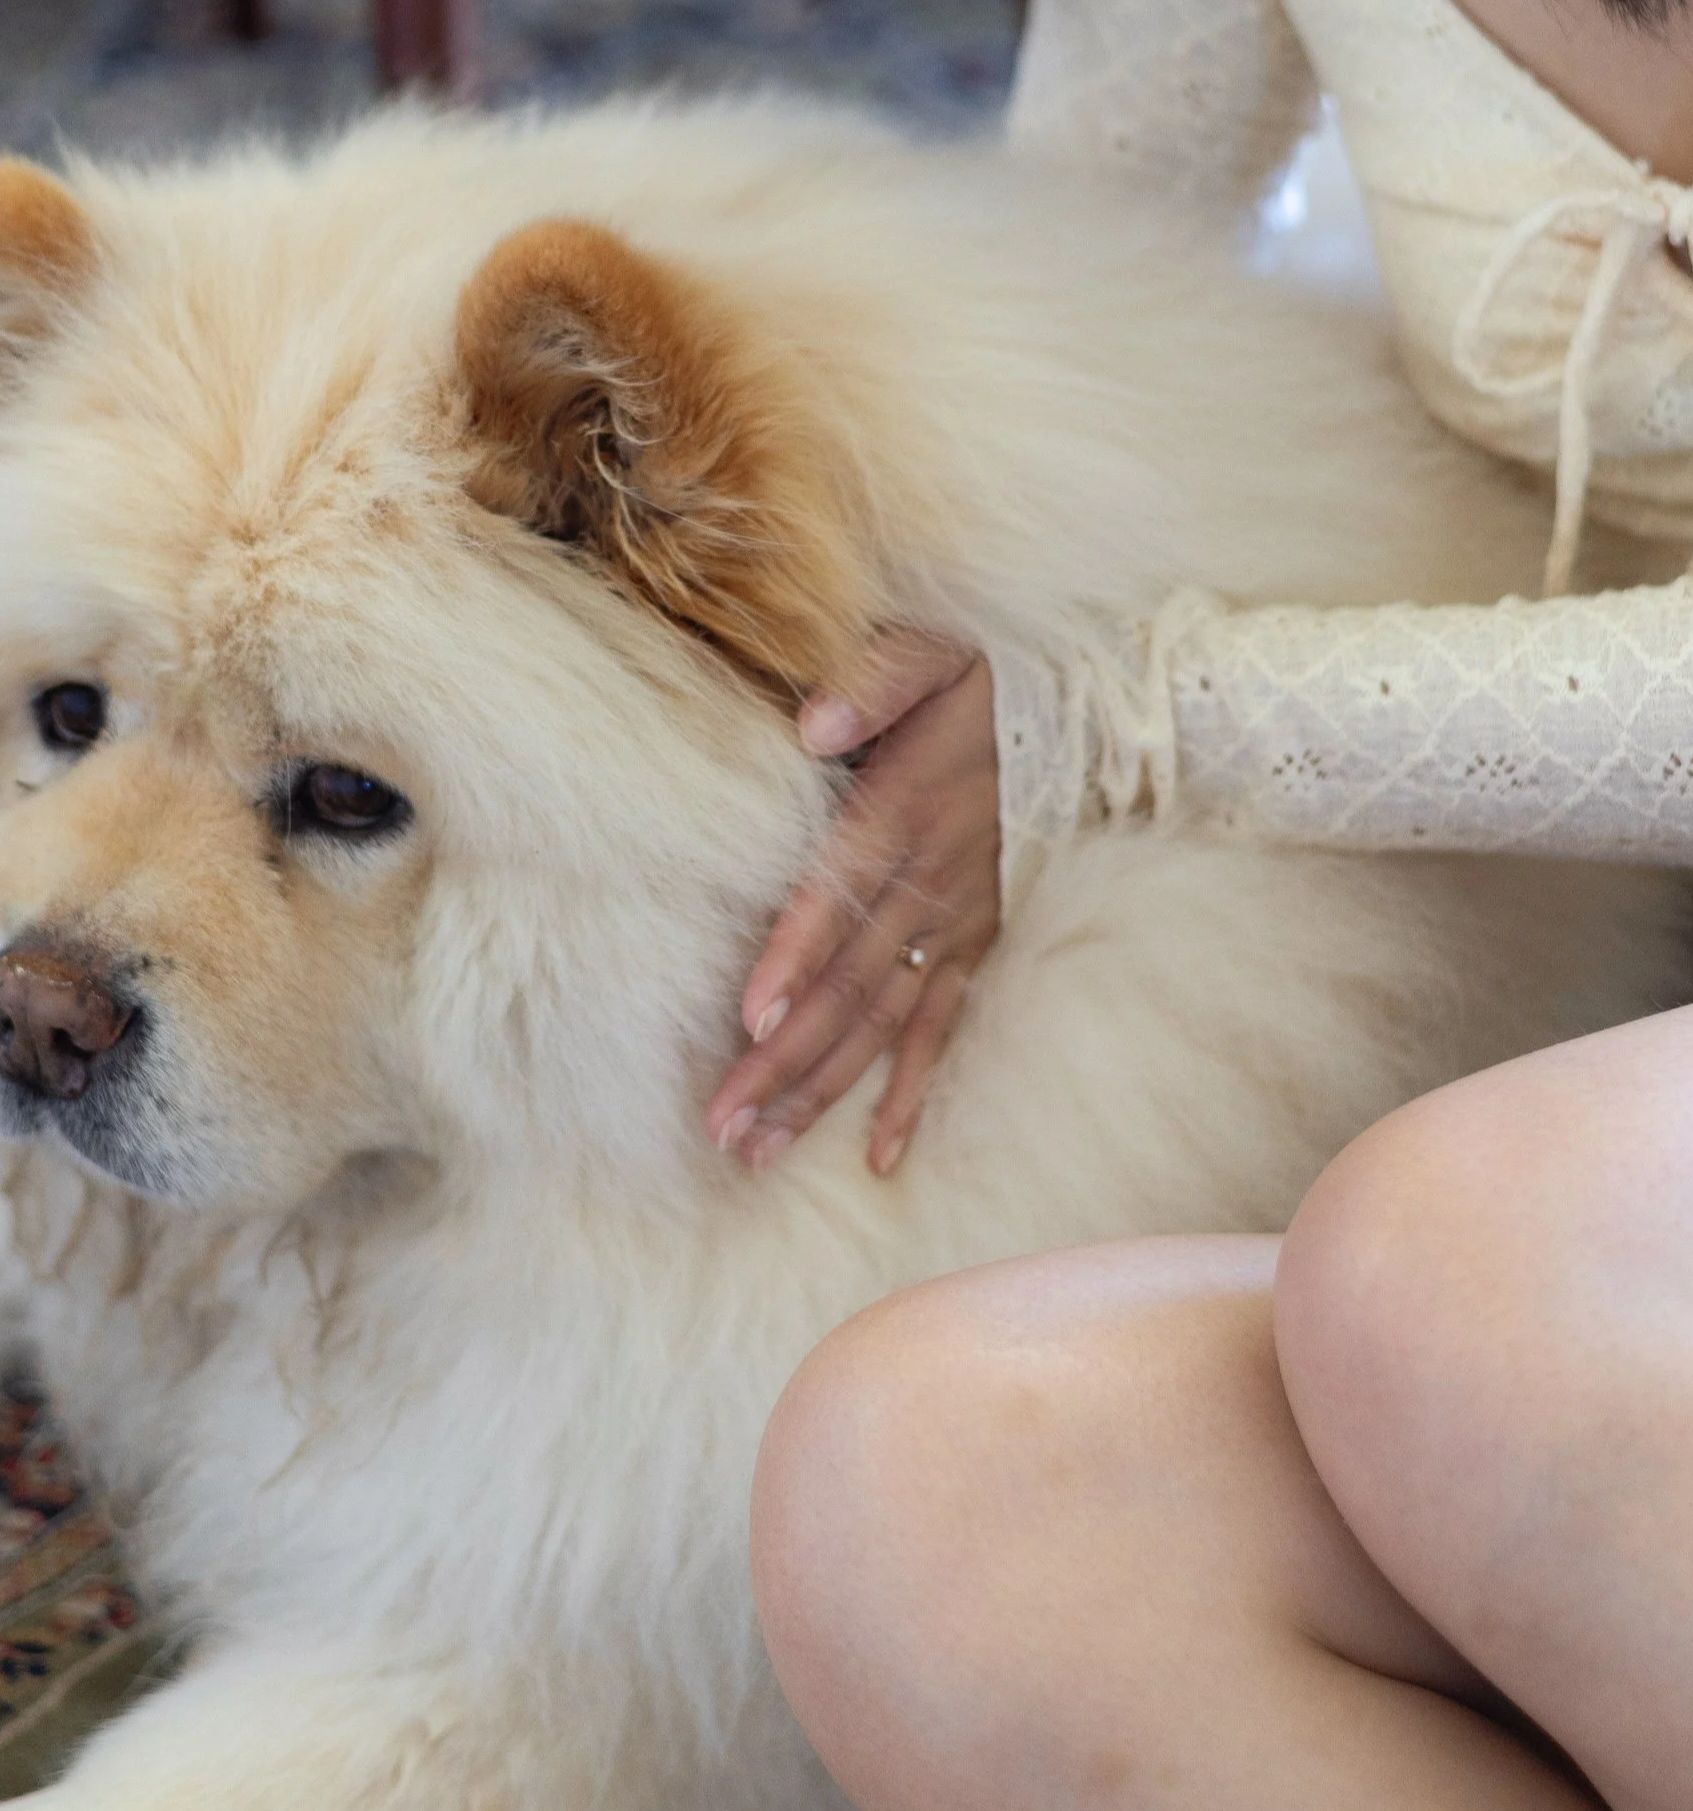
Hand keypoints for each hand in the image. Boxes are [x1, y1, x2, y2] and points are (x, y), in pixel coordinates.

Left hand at [706, 631, 999, 1177]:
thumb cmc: (982, 681)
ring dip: (820, 1091)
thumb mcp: (931, 653)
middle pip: (844, 985)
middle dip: (781, 1060)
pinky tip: (878, 1157)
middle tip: (723, 1125)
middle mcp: (925, 882)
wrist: (1086, 710)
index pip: (837, 892)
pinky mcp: (977, 945)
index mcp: (899, 811)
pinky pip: (942, 1030)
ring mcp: (954, 924)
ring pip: (879, 1023)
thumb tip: (812, 724)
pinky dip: (910, 1094)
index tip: (752, 1017)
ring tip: (760, 1150)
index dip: (794, 955)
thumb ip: (872, 680)